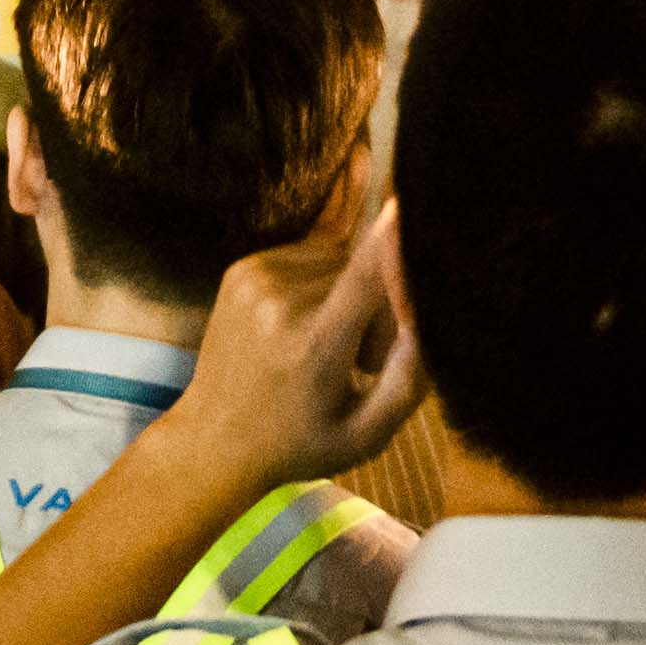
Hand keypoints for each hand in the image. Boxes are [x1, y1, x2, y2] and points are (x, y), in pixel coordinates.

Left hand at [160, 224, 425, 493]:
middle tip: (362, 360)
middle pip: (362, 272)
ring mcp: (254, 279)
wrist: (214, 440)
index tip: (410, 201)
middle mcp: (279, 302)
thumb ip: (408, 376)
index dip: (390, 239)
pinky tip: (304, 326)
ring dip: (349, 292)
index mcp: (313, 346)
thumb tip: (430, 314)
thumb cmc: (302, 443)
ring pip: (337, 259)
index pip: (362, 277)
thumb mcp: (367, 433)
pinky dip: (319, 282)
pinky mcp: (242, 267)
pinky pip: (309, 255)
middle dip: (378, 305)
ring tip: (332, 345)